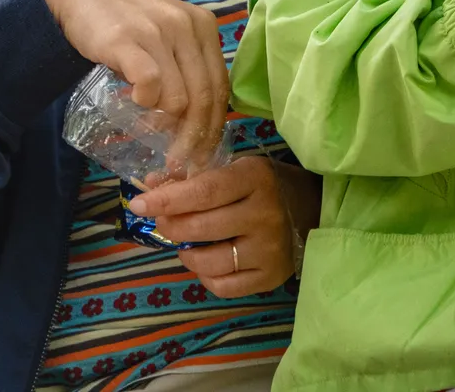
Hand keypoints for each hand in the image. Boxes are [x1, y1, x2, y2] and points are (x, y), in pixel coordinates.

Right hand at [40, 0, 228, 159]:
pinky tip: (134, 102)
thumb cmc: (127, 20)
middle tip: (176, 162)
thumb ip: (186, 65)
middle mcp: (187, 25)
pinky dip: (145, 103)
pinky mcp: (127, 39)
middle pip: (204, 98)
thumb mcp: (168, 34)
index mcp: (203, 25)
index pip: (220, 87)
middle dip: (192, 139)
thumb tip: (198, 122)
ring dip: (164, 124)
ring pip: (179, 98)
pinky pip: (150, 84)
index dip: (213, 127)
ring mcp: (158, 31)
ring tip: (147, 128)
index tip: (202, 155)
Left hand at [129, 156, 318, 297]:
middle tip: (162, 221)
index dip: (168, 198)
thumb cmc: (269, 185)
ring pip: (209, 262)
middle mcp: (264, 215)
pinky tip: (206, 261)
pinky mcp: (270, 277)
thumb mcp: (238, 170)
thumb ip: (196, 179)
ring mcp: (268, 250)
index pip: (204, 191)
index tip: (139, 202)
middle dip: (171, 225)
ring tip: (184, 242)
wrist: (315, 209)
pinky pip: (223, 285)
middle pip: (201, 227)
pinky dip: (205, 275)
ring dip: (185, 252)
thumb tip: (150, 185)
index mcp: (255, 179)